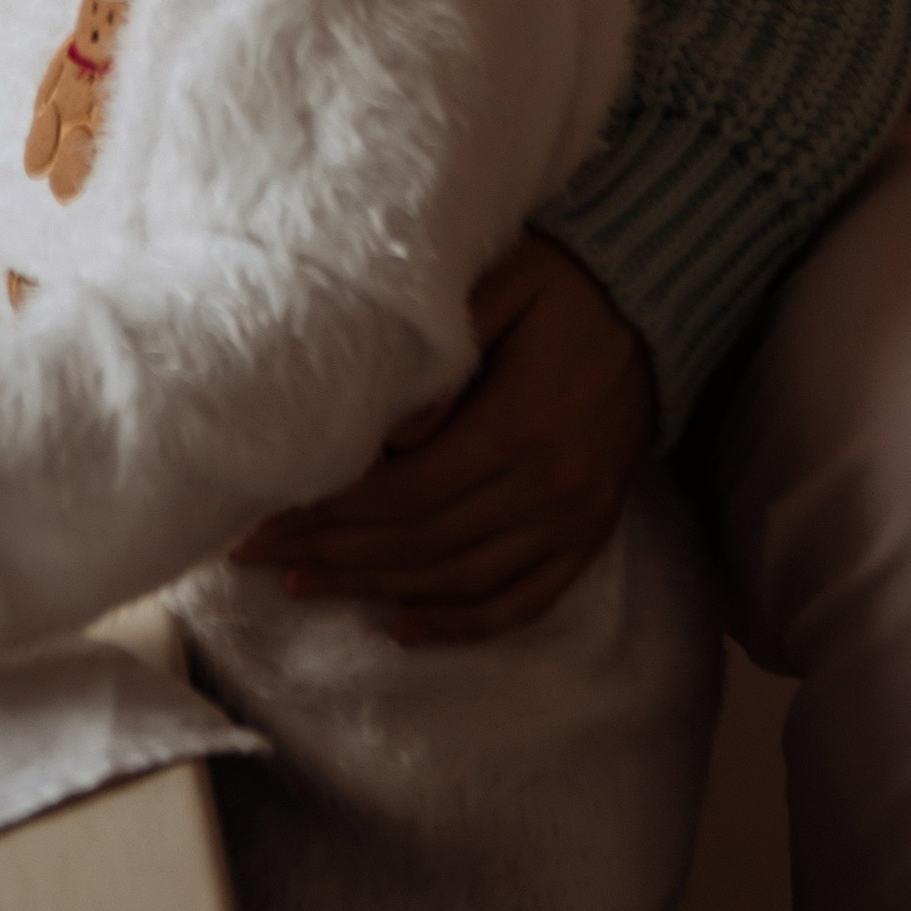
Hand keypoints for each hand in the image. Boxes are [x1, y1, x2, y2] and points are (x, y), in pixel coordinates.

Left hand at [230, 233, 655, 643]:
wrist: (652, 306)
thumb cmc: (561, 284)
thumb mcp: (505, 282)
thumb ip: (445, 349)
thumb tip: (385, 434)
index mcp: (520, 425)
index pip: (406, 493)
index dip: (332, 513)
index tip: (267, 517)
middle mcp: (549, 487)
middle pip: (421, 543)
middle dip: (333, 553)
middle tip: (258, 556)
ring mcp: (574, 519)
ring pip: (461, 578)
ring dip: (377, 589)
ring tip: (305, 586)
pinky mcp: (589, 534)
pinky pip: (524, 598)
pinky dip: (464, 622)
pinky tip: (404, 628)